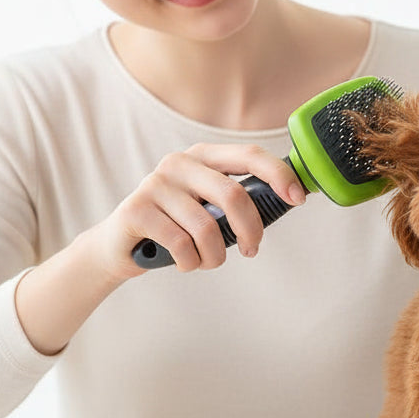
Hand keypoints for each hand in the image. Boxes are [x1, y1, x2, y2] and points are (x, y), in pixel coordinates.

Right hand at [92, 144, 305, 280]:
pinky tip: (186, 262)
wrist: (120, 245)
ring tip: (208, 260)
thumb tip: (292, 196)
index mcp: (203, 156)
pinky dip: (192, 263)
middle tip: (253, 249)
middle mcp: (179, 163)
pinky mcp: (137, 209)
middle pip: (233, 195)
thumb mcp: (209, 205)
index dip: (279, 174)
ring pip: (207, 228)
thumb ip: (239, 198)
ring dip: (215, 256)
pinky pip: (181, 245)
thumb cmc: (177, 225)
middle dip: (251, 229)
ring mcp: (155, 184)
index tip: (298, 198)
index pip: (249, 154)